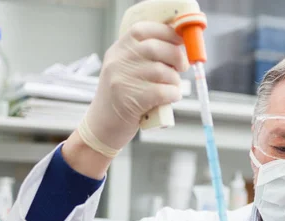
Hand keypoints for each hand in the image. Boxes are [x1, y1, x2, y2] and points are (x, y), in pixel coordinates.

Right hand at [87, 21, 188, 149]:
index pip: (143, 30)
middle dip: (177, 56)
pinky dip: (173, 94)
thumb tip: (178, 46)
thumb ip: (145, 57)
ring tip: (172, 87)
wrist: (101, 127)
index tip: (179, 41)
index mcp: (118, 50)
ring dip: (175, 80)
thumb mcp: (125, 70)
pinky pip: (163, 91)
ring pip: (162, 72)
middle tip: (183, 66)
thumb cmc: (121, 98)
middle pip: (156, 48)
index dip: (166, 33)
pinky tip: (171, 98)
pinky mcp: (131, 99)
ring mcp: (122, 80)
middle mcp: (118, 61)